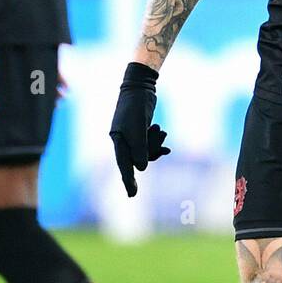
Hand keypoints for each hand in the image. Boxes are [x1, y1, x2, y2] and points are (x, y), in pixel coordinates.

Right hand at [109, 61, 170, 197]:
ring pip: (146, 151)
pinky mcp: (141, 131)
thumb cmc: (136, 106)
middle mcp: (122, 139)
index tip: (132, 195)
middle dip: (152, 152)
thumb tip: (142, 168)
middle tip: (164, 148)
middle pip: (138, 158)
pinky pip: (150, 143)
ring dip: (156, 144)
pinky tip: (163, 134)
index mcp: (117, 139)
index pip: (123, 164)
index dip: (128, 180)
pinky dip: (158, 140)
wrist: (140, 87)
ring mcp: (132, 135)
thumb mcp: (139, 128)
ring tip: (161, 131)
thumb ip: (140, 149)